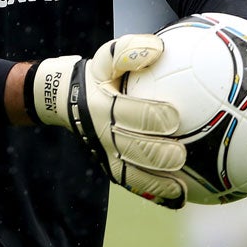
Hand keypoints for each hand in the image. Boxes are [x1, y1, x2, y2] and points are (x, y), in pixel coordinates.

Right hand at [30, 34, 186, 207]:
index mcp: (103, 105)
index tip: (175, 117)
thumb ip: (129, 50)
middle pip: (132, 148)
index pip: (130, 113)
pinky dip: (154, 193)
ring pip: (132, 173)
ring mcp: (105, 154)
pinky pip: (132, 184)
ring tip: (182, 187)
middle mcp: (102, 133)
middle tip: (181, 154)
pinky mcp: (110, 168)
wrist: (64, 99)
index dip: (152, 116)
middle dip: (157, 153)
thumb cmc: (97, 75)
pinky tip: (178, 198)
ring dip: (157, 181)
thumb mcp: (107, 56)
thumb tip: (159, 48)